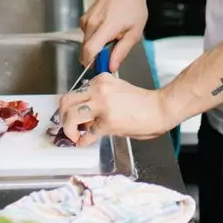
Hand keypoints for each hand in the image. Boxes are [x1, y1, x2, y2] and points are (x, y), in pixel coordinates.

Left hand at [57, 74, 176, 144]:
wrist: (160, 108)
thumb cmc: (143, 103)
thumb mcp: (117, 91)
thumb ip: (100, 99)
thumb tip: (85, 117)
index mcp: (101, 80)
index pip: (77, 91)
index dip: (72, 106)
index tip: (72, 115)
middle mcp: (99, 89)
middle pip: (66, 100)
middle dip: (62, 116)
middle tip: (66, 125)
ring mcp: (102, 105)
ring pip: (70, 114)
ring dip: (68, 128)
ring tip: (73, 135)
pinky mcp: (107, 121)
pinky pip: (87, 133)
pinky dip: (82, 140)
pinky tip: (83, 142)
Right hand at [80, 0, 147, 70]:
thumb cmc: (133, 6)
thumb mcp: (135, 32)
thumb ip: (121, 51)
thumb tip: (111, 67)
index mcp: (105, 27)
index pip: (89, 52)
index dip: (92, 65)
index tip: (101, 69)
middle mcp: (91, 23)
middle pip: (85, 51)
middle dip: (95, 59)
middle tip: (110, 57)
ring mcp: (86, 19)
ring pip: (85, 44)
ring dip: (95, 48)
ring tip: (111, 40)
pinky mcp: (84, 18)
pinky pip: (86, 35)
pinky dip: (94, 38)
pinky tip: (106, 32)